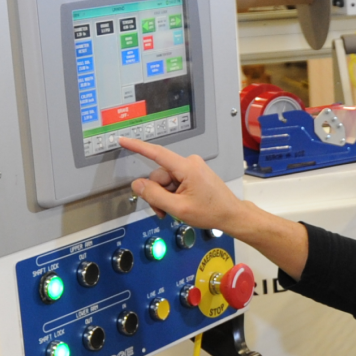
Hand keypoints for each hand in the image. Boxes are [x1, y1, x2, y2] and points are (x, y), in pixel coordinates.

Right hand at [118, 137, 240, 232]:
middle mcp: (189, 163)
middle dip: (157, 194)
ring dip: (164, 196)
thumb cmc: (211, 212)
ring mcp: (192, 168)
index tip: (124, 140)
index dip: (138, 147)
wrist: (231, 215)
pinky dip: (172, 194)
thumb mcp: (179, 208)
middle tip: (162, 211)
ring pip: (165, 181)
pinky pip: (174, 182)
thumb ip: (155, 196)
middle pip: (159, 175)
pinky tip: (179, 205)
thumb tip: (138, 185)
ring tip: (173, 210)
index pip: (157, 154)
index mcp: (187, 168)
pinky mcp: (193, 174)